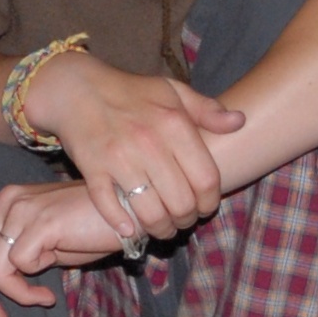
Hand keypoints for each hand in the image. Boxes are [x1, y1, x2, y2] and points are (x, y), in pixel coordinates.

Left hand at [0, 178, 138, 316]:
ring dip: (13, 296)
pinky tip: (51, 292)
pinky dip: (28, 289)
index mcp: (5, 204)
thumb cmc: (93, 229)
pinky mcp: (39, 222)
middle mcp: (7, 202)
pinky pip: (15, 267)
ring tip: (41, 300)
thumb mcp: (47, 244)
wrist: (130, 211)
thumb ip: (19, 256)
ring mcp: (21, 210)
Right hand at [22, 51, 243, 247]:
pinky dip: (121, 224)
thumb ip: (207, 110)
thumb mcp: (173, 91)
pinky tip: (129, 228)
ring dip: (159, 228)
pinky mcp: (92, 169)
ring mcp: (119, 157)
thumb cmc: (131, 91)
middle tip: (182, 220)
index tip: (205, 207)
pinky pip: (110, 207)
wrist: (78, 88)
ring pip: (150, 212)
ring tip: (161, 227)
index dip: (210, 202)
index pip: (207, 179)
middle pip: (181, 202)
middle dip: (186, 220)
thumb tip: (240, 122)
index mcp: (174, 123)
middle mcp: (149, 142)